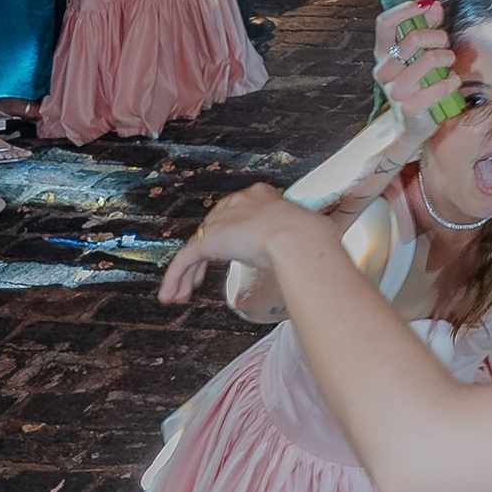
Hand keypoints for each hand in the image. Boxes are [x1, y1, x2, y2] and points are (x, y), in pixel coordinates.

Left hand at [162, 182, 300, 305]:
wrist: (296, 237)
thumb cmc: (309, 235)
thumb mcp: (307, 230)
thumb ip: (302, 235)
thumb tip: (320, 240)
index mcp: (261, 197)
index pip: (235, 214)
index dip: (229, 236)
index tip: (230, 250)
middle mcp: (237, 204)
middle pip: (211, 231)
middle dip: (204, 259)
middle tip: (198, 278)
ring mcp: (221, 221)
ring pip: (195, 248)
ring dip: (186, 274)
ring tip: (181, 293)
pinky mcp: (208, 239)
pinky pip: (183, 260)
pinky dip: (175, 278)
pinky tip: (172, 294)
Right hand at [375, 0, 455, 134]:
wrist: (411, 125)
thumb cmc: (418, 83)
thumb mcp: (418, 54)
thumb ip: (426, 29)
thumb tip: (434, 5)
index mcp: (383, 54)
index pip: (385, 23)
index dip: (405, 9)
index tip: (427, 5)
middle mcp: (384, 71)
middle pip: (413, 38)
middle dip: (438, 37)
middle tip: (445, 45)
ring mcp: (395, 90)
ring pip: (430, 59)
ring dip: (448, 57)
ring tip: (449, 64)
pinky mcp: (410, 107)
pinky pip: (441, 85)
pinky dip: (452, 81)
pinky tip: (450, 83)